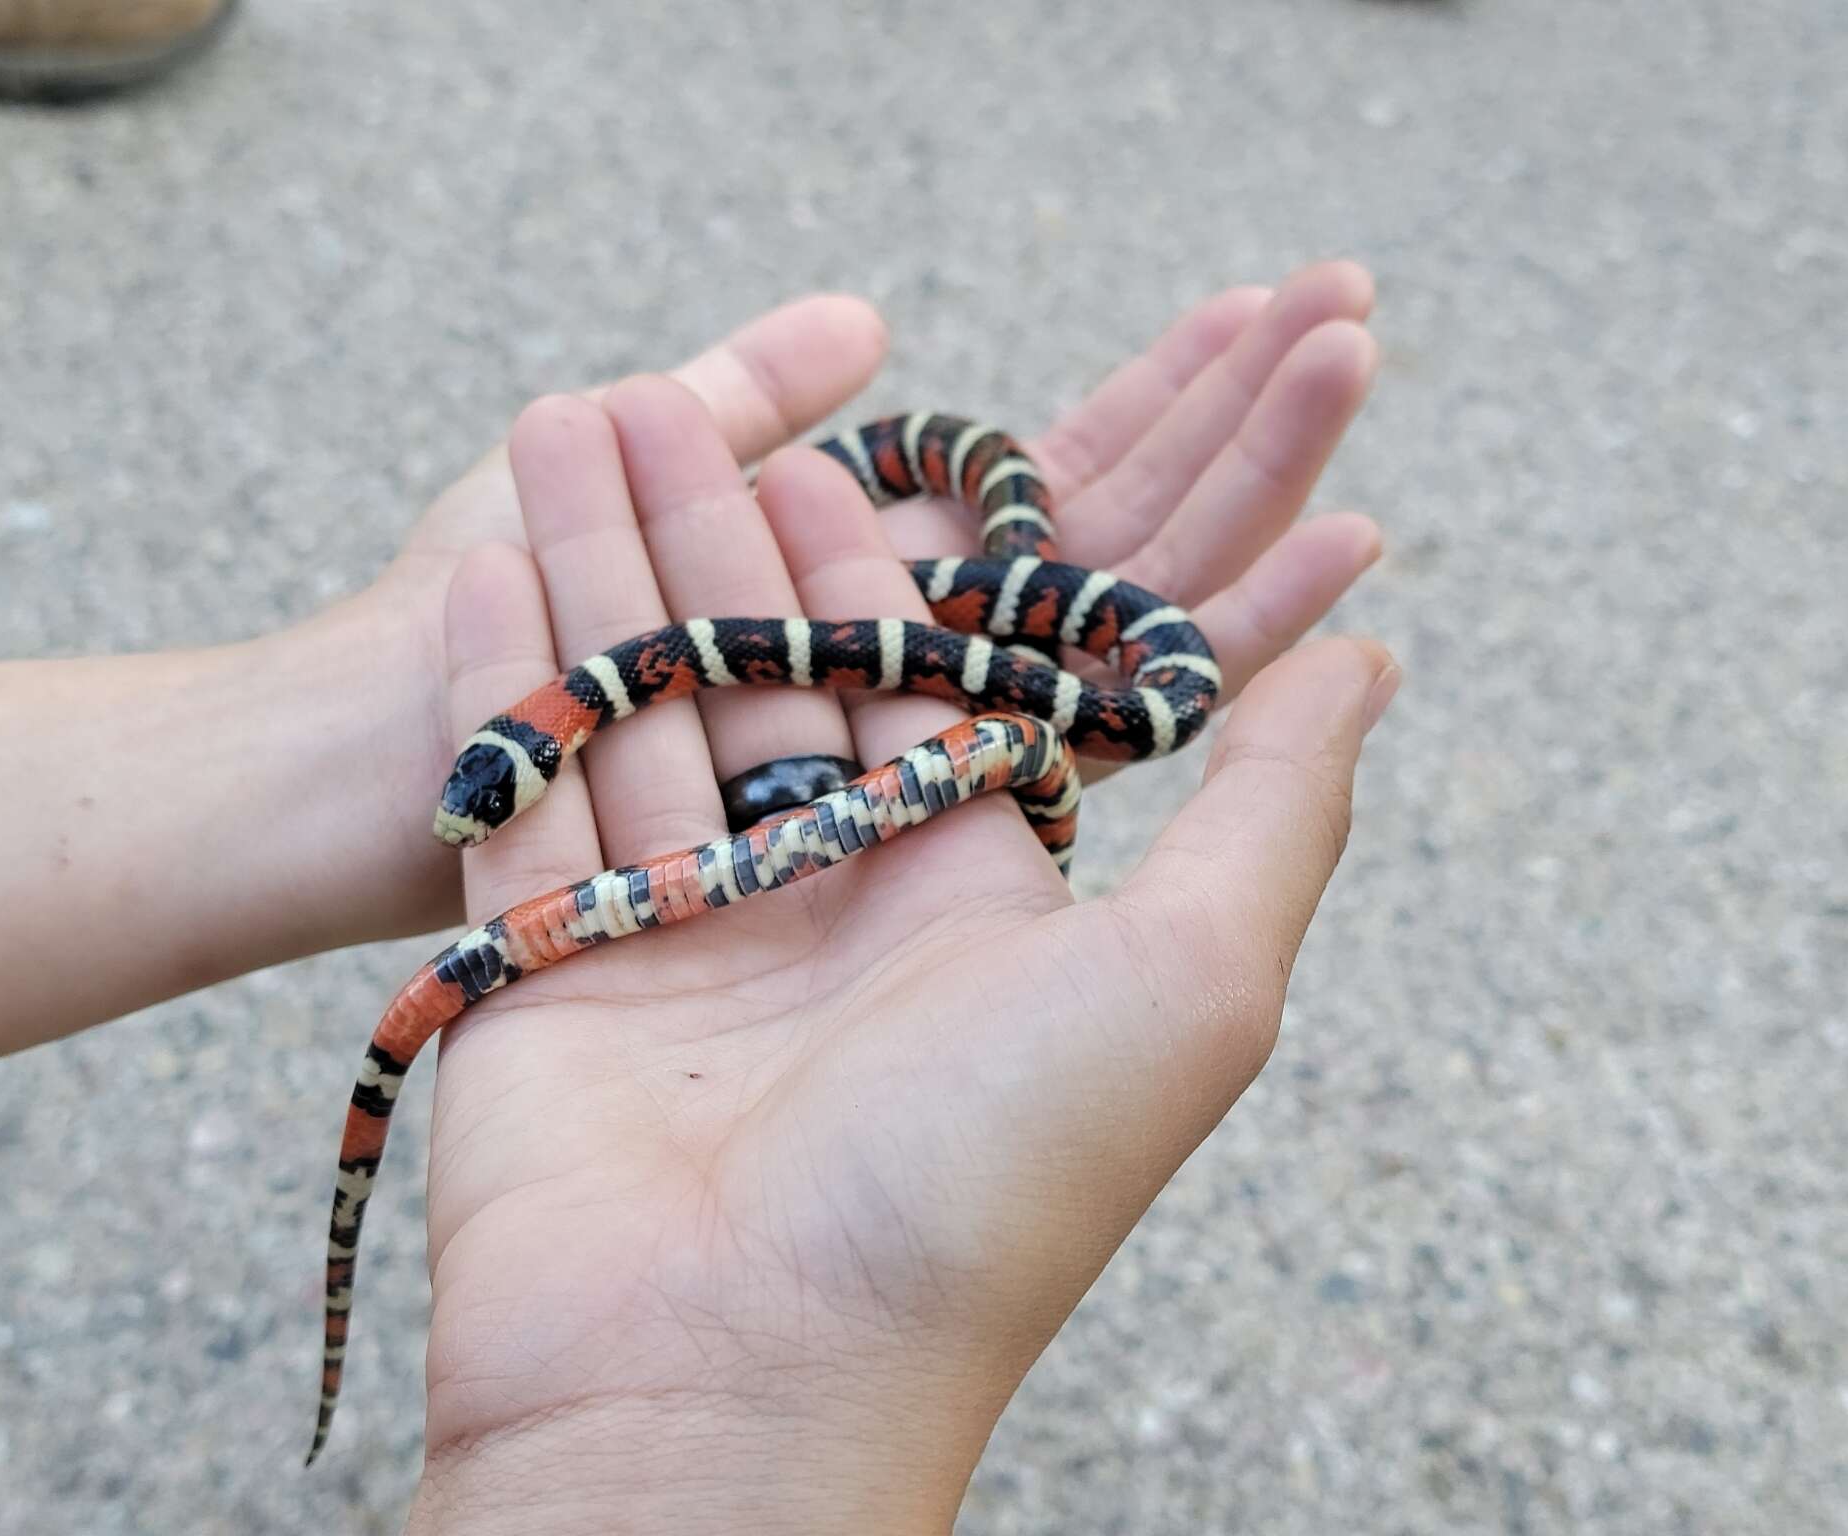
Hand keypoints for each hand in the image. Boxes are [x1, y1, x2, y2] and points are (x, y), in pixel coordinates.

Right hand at [398, 268, 1395, 1533]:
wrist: (732, 1389)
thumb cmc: (983, 1192)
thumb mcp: (1188, 984)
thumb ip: (1272, 807)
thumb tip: (1367, 649)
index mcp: (958, 904)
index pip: (906, 688)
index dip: (857, 564)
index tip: (808, 446)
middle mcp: (815, 918)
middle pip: (756, 681)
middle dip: (698, 537)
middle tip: (643, 404)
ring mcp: (673, 945)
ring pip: (632, 716)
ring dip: (591, 572)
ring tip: (550, 425)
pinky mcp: (546, 978)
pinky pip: (521, 801)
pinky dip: (500, 681)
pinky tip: (480, 557)